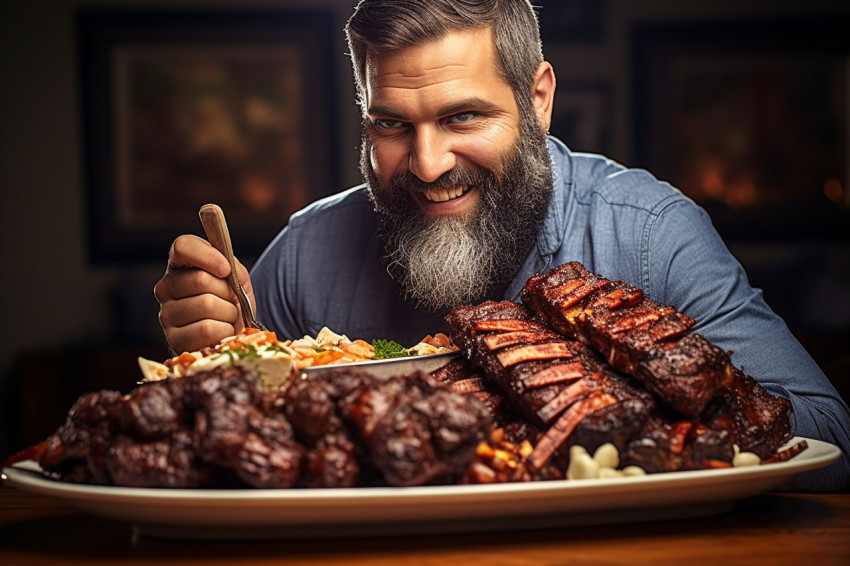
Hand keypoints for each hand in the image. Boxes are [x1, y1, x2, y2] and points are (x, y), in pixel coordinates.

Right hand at [153, 234, 256, 354]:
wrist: (232, 337)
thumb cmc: (232, 304)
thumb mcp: (238, 280)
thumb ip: (233, 269)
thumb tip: (225, 269)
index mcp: (179, 266)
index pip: (183, 246)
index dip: (208, 256)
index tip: (226, 269)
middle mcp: (166, 287)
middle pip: (200, 279)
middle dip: (227, 292)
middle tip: (231, 301)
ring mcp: (166, 314)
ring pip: (206, 305)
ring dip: (229, 313)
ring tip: (226, 318)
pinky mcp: (173, 339)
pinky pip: (207, 329)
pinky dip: (225, 331)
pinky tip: (222, 332)